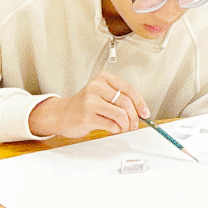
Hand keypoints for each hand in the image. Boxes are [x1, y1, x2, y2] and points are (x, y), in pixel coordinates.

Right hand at [27, 72, 146, 138]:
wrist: (62, 114)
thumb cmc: (84, 105)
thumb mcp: (102, 94)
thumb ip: (119, 98)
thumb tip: (140, 110)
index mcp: (103, 78)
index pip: (128, 89)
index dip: (140, 103)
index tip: (145, 113)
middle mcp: (96, 87)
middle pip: (126, 102)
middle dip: (134, 117)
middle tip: (134, 124)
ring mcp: (90, 101)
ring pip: (120, 114)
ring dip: (126, 124)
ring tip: (123, 127)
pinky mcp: (87, 116)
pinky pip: (111, 124)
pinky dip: (116, 129)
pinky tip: (113, 128)